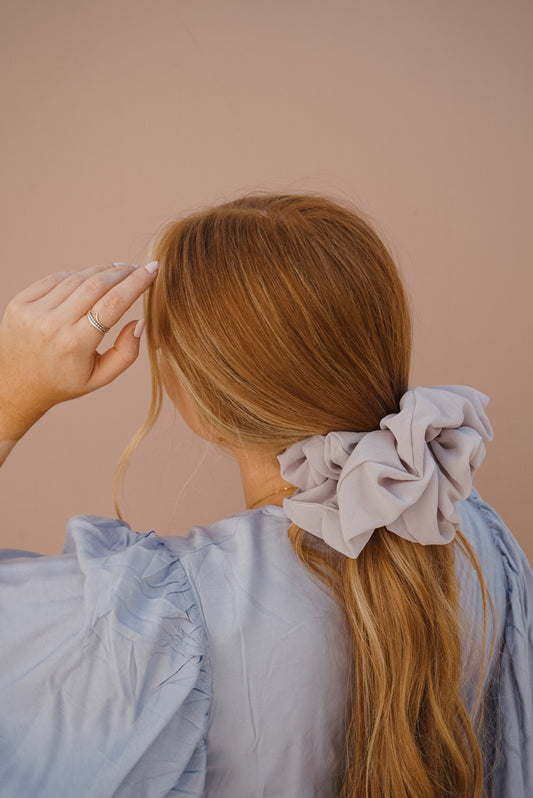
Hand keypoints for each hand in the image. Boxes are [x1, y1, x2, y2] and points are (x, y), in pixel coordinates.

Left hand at [0, 261, 157, 440]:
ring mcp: (33, 312)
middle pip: (96, 285)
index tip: (153, 269)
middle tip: (137, 268)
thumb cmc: (64, 381)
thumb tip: (140, 321)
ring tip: (117, 271)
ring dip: (101, 271)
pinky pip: (55, 279)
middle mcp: (52, 325)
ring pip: (76, 278)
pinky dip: (76, 276)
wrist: (15, 386)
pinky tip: (87, 280)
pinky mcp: (20, 303)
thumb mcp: (100, 378)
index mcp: (75, 345)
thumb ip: (126, 352)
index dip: (137, 283)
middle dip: (121, 272)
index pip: (113, 304)